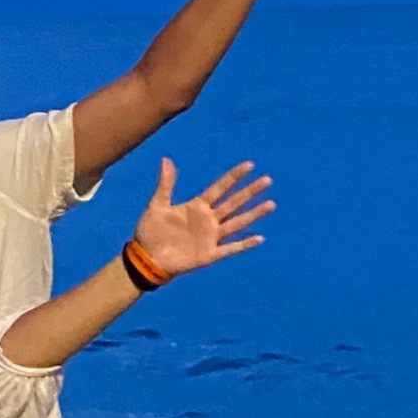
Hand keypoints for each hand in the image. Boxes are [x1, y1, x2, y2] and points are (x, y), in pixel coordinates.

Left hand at [133, 158, 273, 278]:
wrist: (146, 258)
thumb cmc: (151, 231)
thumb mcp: (157, 205)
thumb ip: (166, 184)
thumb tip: (167, 159)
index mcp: (197, 207)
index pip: (220, 188)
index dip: (233, 177)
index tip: (249, 165)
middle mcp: (208, 220)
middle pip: (233, 203)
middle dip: (250, 192)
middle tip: (267, 180)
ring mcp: (211, 237)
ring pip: (237, 223)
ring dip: (254, 214)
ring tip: (271, 204)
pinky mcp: (210, 254)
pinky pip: (230, 248)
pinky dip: (244, 244)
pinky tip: (259, 238)